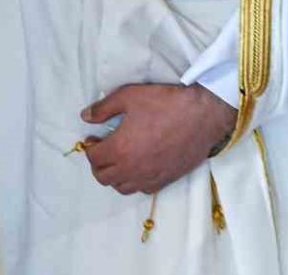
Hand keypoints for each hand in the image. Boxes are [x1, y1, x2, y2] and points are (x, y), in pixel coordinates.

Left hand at [80, 83, 236, 195]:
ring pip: (121, 188)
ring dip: (114, 175)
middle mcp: (132, 169)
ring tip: (118, 159)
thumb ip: (103, 108)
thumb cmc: (164, 104)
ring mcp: (149, 177)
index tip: (94, 137)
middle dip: (97, 164)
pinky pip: (142, 189)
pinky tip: (138, 166)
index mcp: (119, 149)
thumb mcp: (128, 97)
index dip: (90, 147)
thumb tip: (86, 117)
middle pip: (103, 177)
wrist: (202, 116)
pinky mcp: (165, 180)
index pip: (93, 158)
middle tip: (102, 148)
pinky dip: (134, 182)